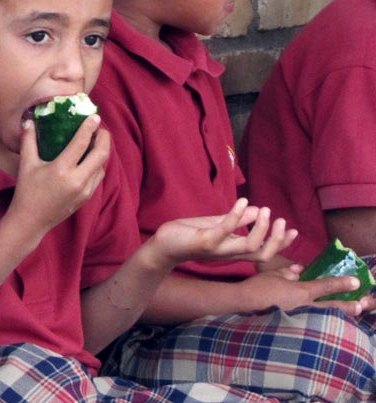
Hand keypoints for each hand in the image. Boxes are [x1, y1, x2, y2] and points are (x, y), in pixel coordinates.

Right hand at [7, 115, 109, 240]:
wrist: (31, 221)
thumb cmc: (27, 191)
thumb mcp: (26, 164)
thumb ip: (28, 141)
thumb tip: (29, 121)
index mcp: (61, 169)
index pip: (81, 143)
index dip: (89, 128)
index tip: (94, 117)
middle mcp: (77, 180)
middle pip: (101, 154)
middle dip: (104, 138)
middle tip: (100, 129)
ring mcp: (84, 191)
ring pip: (102, 166)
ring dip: (102, 152)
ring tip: (96, 142)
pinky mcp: (87, 198)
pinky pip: (98, 177)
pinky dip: (98, 165)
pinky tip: (90, 159)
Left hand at [150, 198, 297, 267]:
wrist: (163, 244)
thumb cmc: (188, 235)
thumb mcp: (215, 225)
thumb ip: (235, 219)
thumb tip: (255, 209)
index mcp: (234, 250)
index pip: (264, 252)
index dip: (280, 243)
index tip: (293, 230)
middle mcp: (229, 253)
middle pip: (262, 254)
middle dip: (276, 239)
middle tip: (281, 220)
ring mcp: (218, 249)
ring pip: (249, 246)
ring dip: (259, 228)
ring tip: (264, 210)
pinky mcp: (205, 242)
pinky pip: (225, 230)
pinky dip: (236, 216)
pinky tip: (242, 201)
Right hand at [238, 265, 375, 316]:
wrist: (243, 305)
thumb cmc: (257, 288)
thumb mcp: (272, 275)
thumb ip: (287, 272)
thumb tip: (299, 270)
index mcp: (301, 292)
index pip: (325, 286)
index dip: (341, 283)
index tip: (356, 281)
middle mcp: (305, 306)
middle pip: (333, 307)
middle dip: (349, 306)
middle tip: (363, 304)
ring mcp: (300, 320)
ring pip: (325, 319)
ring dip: (341, 317)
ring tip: (352, 315)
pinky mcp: (293, 328)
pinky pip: (313, 326)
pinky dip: (323, 325)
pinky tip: (327, 326)